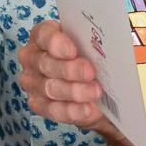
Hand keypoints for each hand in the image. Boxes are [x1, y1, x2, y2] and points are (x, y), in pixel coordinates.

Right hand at [18, 20, 120, 141]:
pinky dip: (72, 110)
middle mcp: (33, 57)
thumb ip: (97, 42)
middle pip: (47, 63)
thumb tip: (113, 43)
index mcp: (44, 35)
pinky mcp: (39, 104)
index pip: (44, 35)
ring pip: (50, 88)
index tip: (72, 50)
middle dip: (70, 69)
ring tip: (96, 92)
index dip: (56, 42)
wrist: (93, 85)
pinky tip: (87, 109)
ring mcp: (33, 82)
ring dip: (75, 91)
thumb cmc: (91, 57)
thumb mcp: (95, 46)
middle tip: (90, 72)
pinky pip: (53, 109)